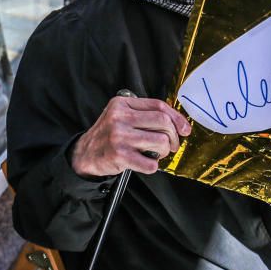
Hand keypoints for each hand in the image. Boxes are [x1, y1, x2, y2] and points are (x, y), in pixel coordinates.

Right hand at [71, 95, 190, 176]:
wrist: (85, 154)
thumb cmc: (108, 135)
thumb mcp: (120, 116)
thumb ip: (143, 114)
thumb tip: (178, 123)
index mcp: (122, 104)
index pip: (158, 106)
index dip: (177, 118)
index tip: (185, 129)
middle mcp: (119, 117)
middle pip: (163, 123)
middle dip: (173, 137)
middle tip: (172, 145)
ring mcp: (119, 136)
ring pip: (161, 142)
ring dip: (164, 152)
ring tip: (156, 154)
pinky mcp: (119, 155)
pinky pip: (151, 163)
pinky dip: (152, 165)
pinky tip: (144, 162)